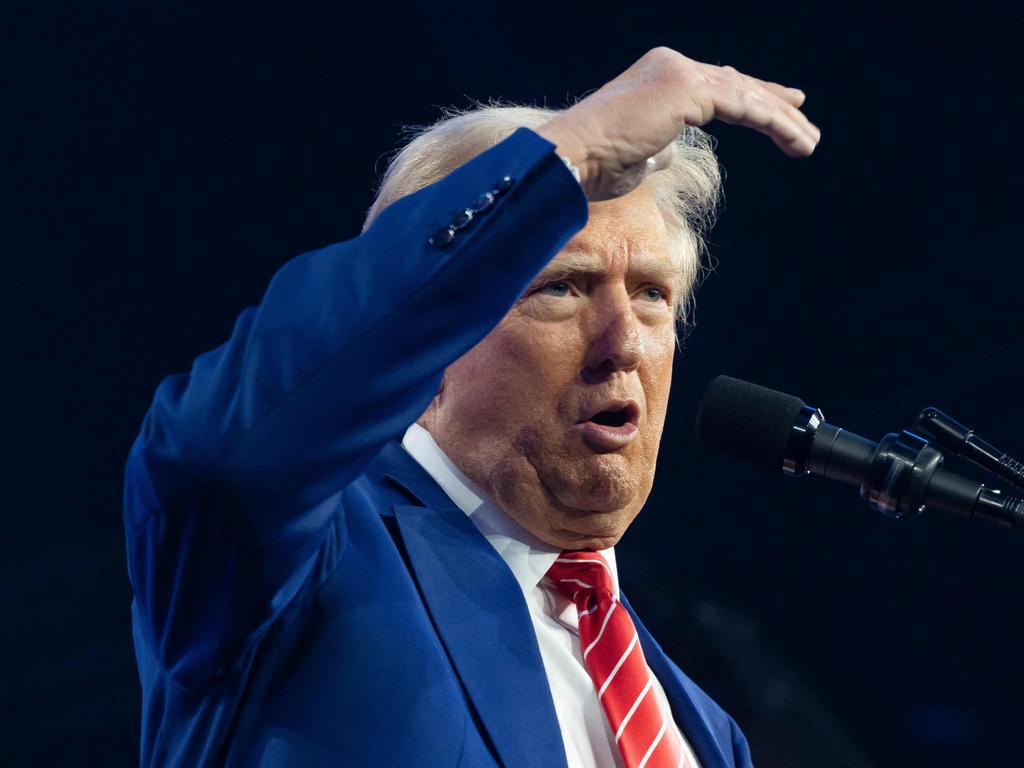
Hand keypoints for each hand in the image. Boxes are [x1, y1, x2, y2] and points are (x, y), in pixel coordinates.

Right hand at [537, 47, 820, 199]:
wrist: (572, 157)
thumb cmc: (594, 165)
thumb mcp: (635, 156)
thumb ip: (658, 149)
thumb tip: (669, 154)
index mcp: (658, 76)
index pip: (715, 84)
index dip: (749, 97)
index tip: (779, 108)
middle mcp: (671, 65)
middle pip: (736, 83)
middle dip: (774, 102)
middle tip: (804, 118)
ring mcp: (680, 74)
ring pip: (746, 94)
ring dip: (783, 120)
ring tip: (809, 141)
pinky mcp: (687, 90)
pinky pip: (744, 105)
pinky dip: (774, 123)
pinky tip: (795, 140)